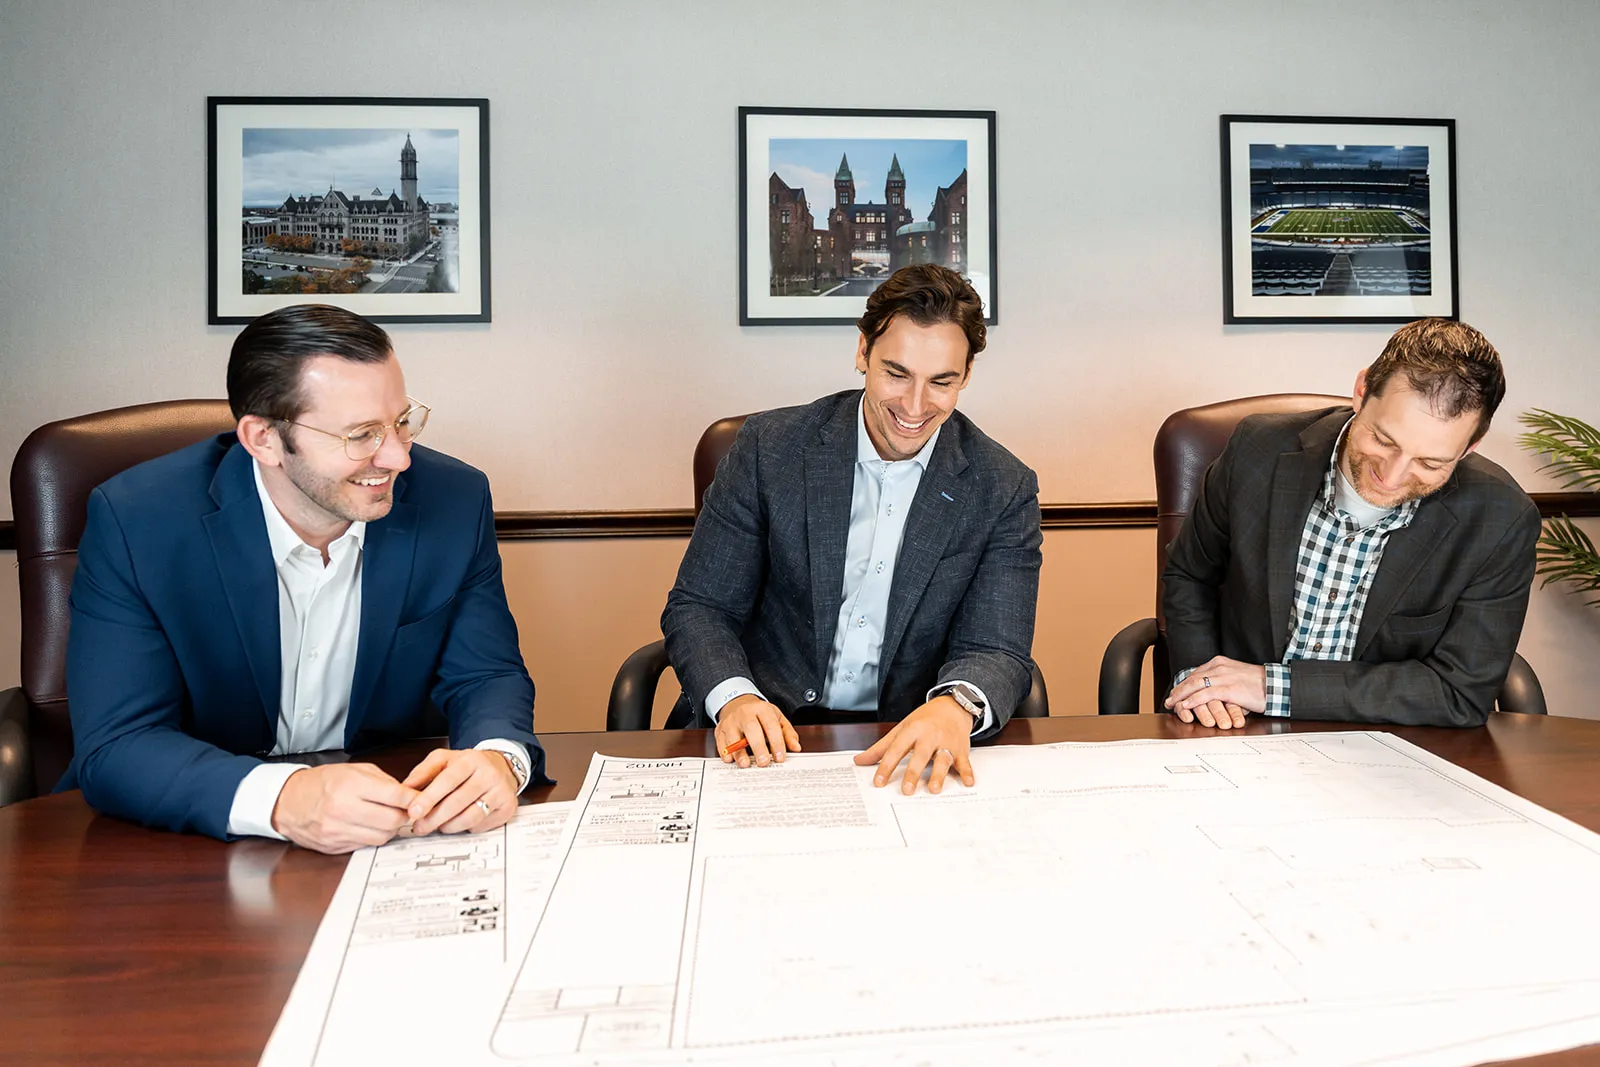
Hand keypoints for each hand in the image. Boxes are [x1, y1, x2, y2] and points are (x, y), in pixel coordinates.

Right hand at [271, 763, 419, 853]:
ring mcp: (338, 831)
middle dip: (405, 816)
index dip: (414, 799)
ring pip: (382, 836)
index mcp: (350, 785)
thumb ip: (384, 781)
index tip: (422, 800)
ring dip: (390, 829)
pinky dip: (373, 837)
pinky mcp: (335, 846)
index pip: (395, 795)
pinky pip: (366, 845)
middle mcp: (343, 809)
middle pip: (393, 820)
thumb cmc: (322, 782)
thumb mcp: (353, 770)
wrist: (288, 801)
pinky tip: (369, 826)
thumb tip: (410, 795)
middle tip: (405, 810)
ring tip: (386, 818)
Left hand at [402, 748, 518, 834]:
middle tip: (420, 827)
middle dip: (434, 818)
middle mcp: (489, 775)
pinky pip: (482, 825)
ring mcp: (501, 792)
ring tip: (439, 825)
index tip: (413, 812)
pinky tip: (459, 822)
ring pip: (470, 817)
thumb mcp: (443, 760)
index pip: (448, 780)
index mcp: (471, 760)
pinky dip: (466, 828)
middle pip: (458, 802)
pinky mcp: (508, 808)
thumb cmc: (467, 765)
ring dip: (449, 826)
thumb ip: (422, 773)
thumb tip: (403, 790)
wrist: (500, 766)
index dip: (429, 798)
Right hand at [714, 695, 800, 767]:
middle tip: (764, 762)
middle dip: (758, 747)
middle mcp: (745, 713)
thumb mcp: (776, 717)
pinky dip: (725, 752)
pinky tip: (731, 760)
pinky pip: (721, 742)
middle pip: (751, 729)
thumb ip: (787, 733)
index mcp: (762, 709)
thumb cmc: (759, 713)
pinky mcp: (719, 729)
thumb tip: (795, 747)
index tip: (780, 757)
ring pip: (733, 736)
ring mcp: (730, 721)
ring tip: (746, 764)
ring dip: (739, 752)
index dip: (777, 742)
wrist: (737, 703)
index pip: (770, 725)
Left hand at [854, 696, 975, 794]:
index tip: (879, 782)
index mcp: (912, 730)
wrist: (952, 706)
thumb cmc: (924, 720)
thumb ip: (881, 747)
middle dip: (913, 772)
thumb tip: (859, 761)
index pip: (896, 749)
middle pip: (920, 755)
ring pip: (943, 759)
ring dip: (939, 774)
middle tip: (906, 790)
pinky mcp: (961, 749)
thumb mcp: (901, 729)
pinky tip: (968, 782)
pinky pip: (964, 762)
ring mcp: (947, 743)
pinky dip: (967, 772)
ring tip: (933, 789)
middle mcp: (930, 736)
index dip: (886, 766)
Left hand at [1164, 657, 1266, 727]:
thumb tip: (1210, 693)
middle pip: (1192, 678)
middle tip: (1169, 699)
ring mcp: (1223, 677)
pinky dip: (1193, 700)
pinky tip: (1185, 705)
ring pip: (1195, 685)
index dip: (1184, 683)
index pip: (1196, 673)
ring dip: (1181, 695)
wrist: (1275, 685)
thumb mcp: (1236, 678)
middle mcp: (1219, 667)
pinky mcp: (1229, 688)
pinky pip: (1205, 694)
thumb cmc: (1258, 684)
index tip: (1176, 691)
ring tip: (1173, 704)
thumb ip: (1221, 682)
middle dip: (1178, 689)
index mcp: (1220, 663)